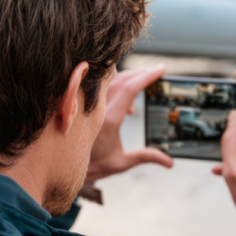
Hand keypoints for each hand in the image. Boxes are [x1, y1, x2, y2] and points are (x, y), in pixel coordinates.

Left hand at [86, 66, 173, 181]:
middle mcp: (98, 108)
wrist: (66, 165)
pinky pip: (102, 85)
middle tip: (155, 72)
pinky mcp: (86, 103)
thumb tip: (169, 162)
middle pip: (122, 78)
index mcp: (109, 120)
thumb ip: (146, 157)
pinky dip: (118, 85)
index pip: (130, 89)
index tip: (160, 69)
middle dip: (141, 73)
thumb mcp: (122, 163)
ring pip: (111, 79)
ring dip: (129, 78)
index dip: (147, 77)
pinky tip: (128, 105)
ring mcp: (91, 104)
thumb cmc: (93, 165)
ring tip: (143, 84)